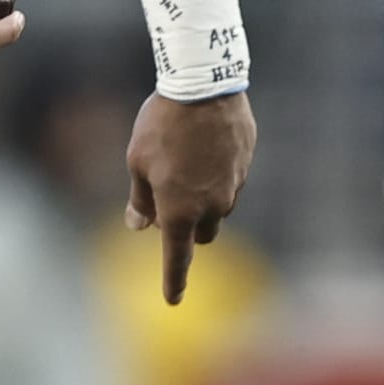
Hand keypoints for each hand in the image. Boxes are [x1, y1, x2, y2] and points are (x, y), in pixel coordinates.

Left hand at [125, 89, 256, 304]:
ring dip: (201, 202)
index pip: (177, 259)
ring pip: (218, 209)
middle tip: (164, 202)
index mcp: (179, 211)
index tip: (173, 300)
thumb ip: (140, 199)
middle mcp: (211, 206)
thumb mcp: (138, 162)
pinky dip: (214, 177)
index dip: (174, 281)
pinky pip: (229, 181)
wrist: (204, 84)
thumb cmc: (161, 125)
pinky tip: (200, 148)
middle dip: (186, 230)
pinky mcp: (246, 163)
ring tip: (180, 165)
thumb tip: (138, 226)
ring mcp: (233, 185)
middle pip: (201, 235)